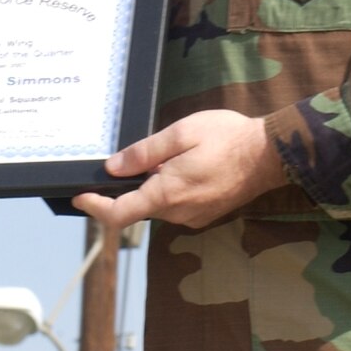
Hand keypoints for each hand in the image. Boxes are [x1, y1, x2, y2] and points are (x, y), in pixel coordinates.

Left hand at [72, 109, 286, 229]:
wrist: (272, 155)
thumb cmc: (228, 138)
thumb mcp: (182, 133)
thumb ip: (145, 153)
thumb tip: (113, 168)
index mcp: (167, 194)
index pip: (119, 214)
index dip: (95, 207)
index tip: (79, 197)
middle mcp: (177, 213)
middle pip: (138, 207)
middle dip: (130, 186)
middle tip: (132, 158)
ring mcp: (193, 217)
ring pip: (158, 205)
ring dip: (154, 185)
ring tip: (170, 155)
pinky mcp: (205, 214)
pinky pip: (176, 205)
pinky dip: (171, 189)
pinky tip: (186, 165)